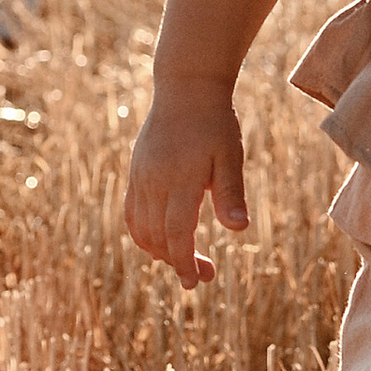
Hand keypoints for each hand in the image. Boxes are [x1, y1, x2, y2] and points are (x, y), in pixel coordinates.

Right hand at [126, 76, 251, 287]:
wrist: (185, 88)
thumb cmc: (214, 122)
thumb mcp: (230, 155)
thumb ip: (231, 193)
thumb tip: (239, 229)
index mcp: (180, 180)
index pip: (177, 233)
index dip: (185, 262)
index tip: (197, 281)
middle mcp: (154, 182)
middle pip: (159, 237)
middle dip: (179, 262)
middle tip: (207, 275)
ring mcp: (141, 178)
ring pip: (141, 228)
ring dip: (160, 251)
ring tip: (185, 260)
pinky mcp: (136, 173)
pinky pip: (132, 213)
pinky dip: (142, 234)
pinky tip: (159, 243)